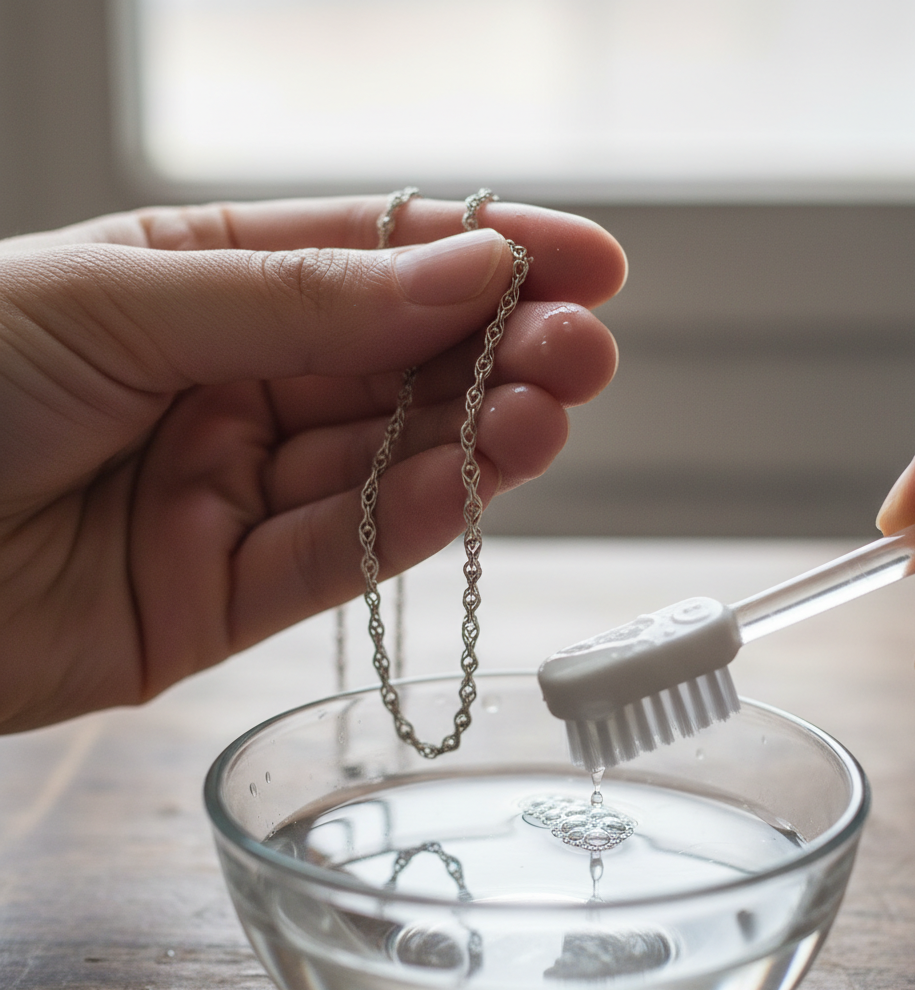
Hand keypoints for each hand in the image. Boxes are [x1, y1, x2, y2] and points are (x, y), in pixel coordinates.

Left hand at [0, 196, 625, 730]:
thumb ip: (300, 300)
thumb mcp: (117, 303)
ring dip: (473, 439)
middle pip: (394, 369)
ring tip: (554, 408)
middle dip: (497, 352)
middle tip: (586, 347)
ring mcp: (230, 495)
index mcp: (200, 286)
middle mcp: (230, 388)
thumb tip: (462, 268)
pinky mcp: (218, 600)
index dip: (480, 253)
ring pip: (378, 465)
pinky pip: (330, 557)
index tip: (586, 258)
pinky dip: (408, 523)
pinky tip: (479, 481)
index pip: (370, 261)